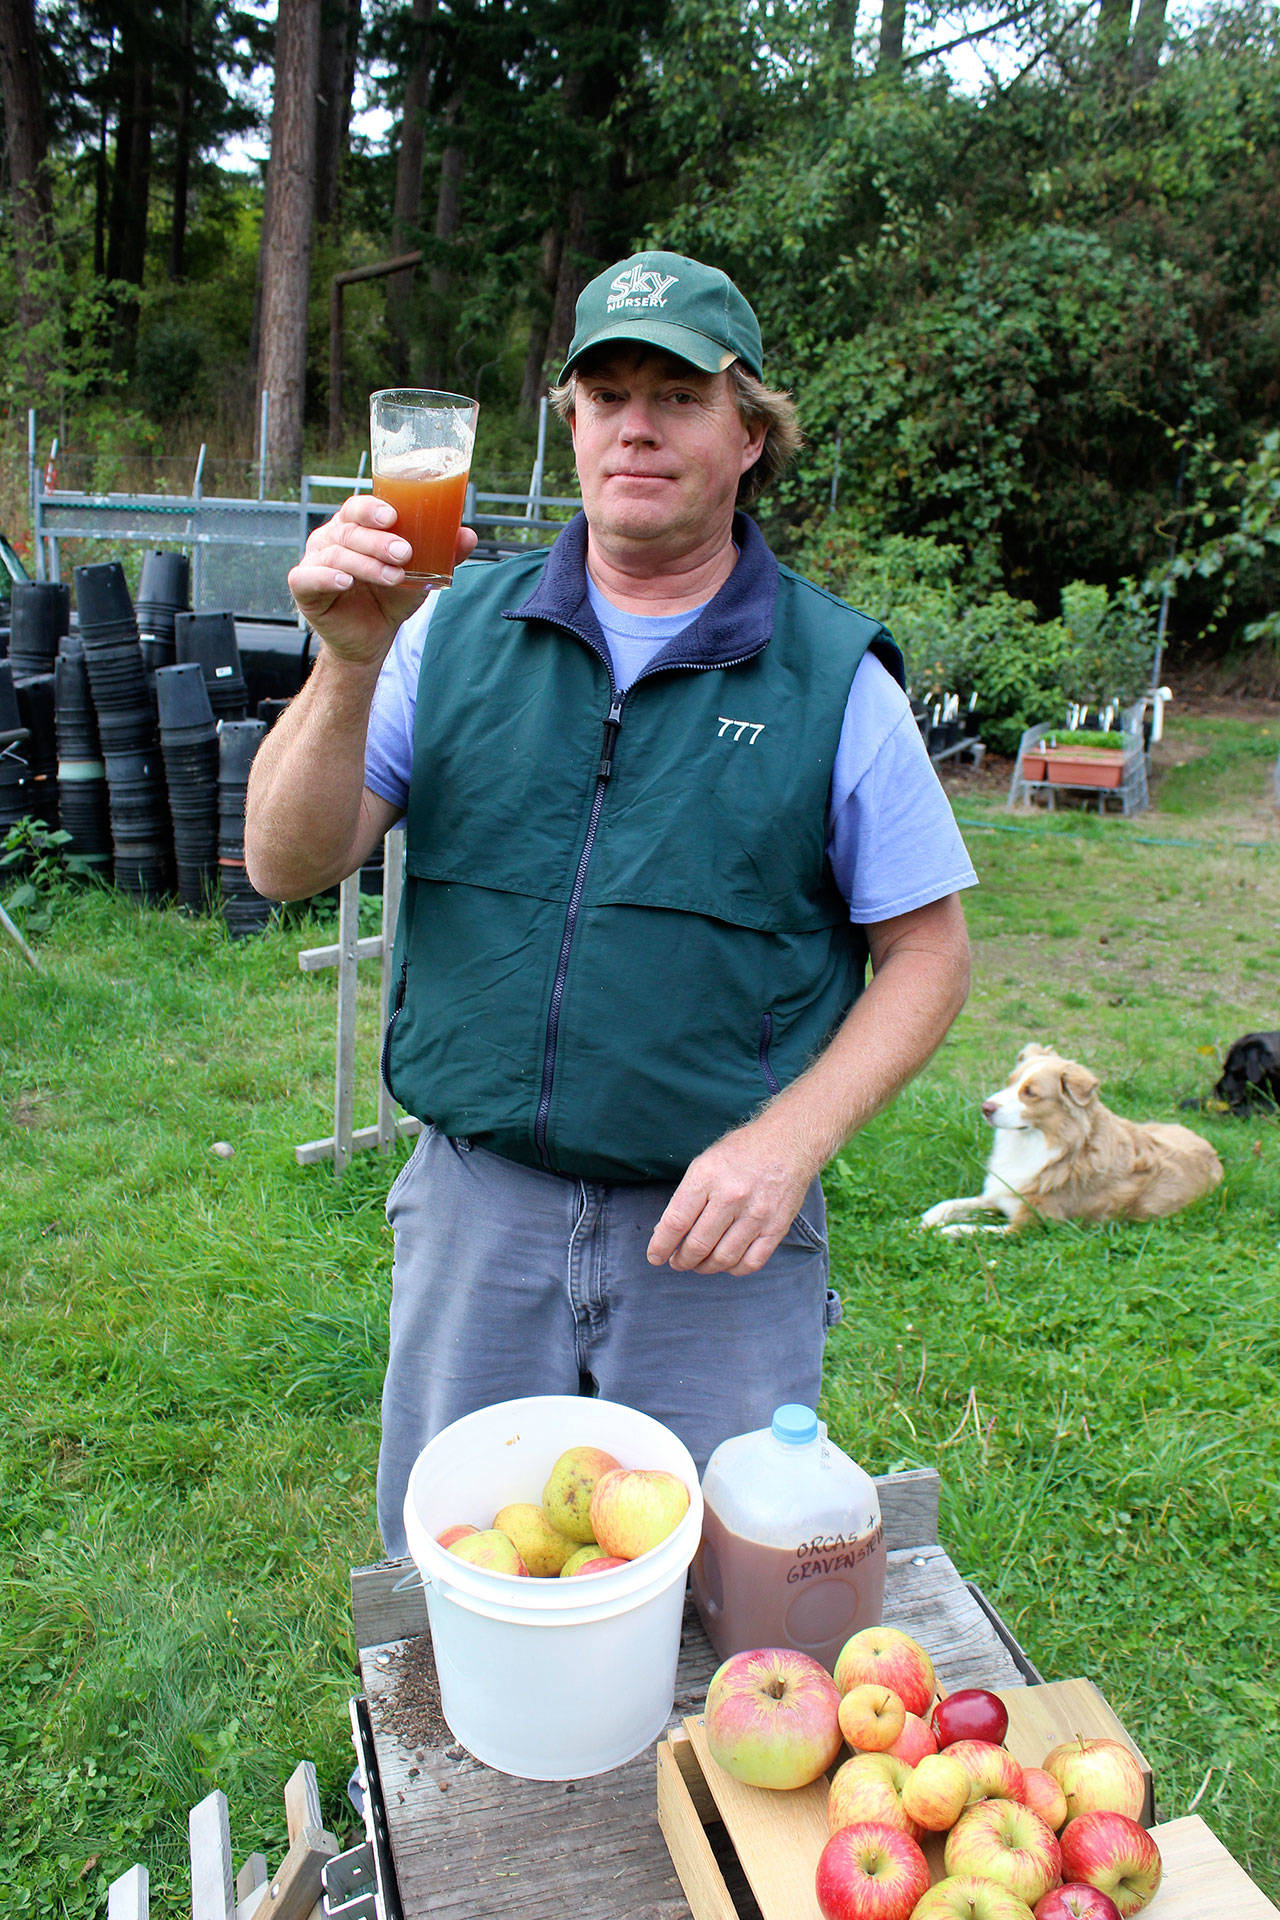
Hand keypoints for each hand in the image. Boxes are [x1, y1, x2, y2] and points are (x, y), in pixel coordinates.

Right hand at [287, 495, 477, 667]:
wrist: (371, 639)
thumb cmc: (390, 598)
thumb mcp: (420, 575)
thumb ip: (443, 554)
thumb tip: (469, 535)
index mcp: (355, 527)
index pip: (359, 507)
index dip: (373, 508)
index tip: (394, 516)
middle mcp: (331, 538)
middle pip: (350, 530)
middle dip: (378, 541)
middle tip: (404, 553)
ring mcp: (314, 560)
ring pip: (336, 554)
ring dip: (367, 564)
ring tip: (394, 577)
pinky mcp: (303, 587)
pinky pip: (309, 577)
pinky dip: (327, 577)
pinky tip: (345, 581)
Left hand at [646, 1115, 821, 1275]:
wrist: (788, 1143)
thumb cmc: (740, 1152)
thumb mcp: (705, 1163)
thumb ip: (686, 1197)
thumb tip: (666, 1232)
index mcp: (707, 1176)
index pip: (676, 1222)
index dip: (661, 1246)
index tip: (655, 1256)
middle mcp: (731, 1196)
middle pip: (697, 1245)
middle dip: (681, 1260)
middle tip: (677, 1262)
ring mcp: (756, 1214)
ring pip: (723, 1259)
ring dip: (704, 1268)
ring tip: (698, 1264)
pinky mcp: (776, 1227)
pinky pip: (751, 1262)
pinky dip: (733, 1269)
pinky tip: (726, 1262)